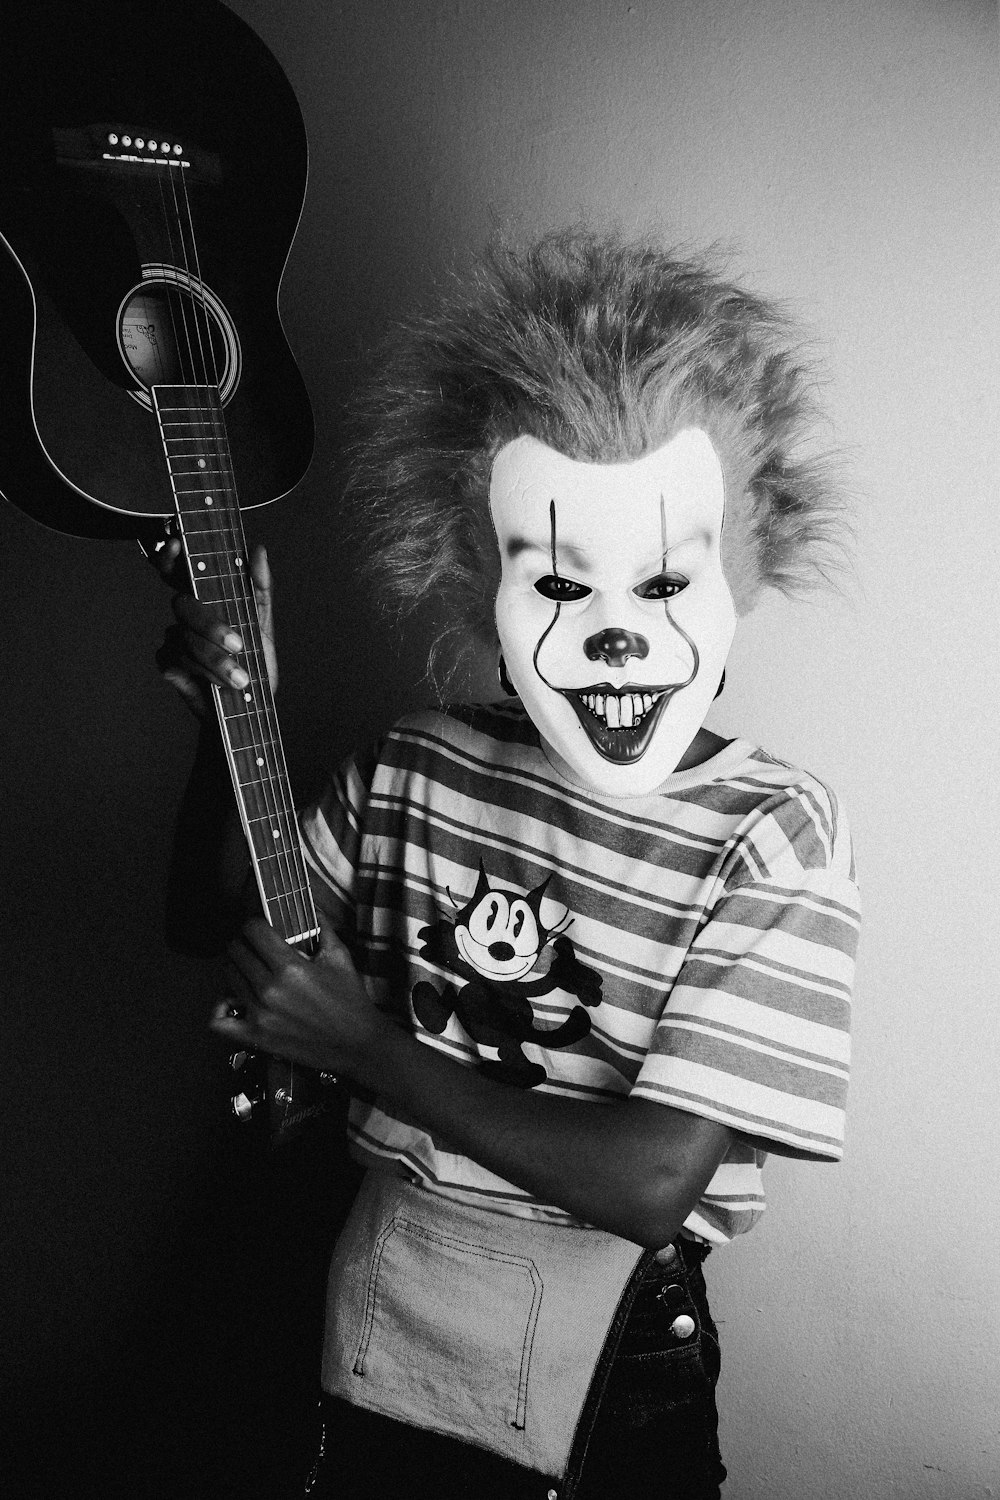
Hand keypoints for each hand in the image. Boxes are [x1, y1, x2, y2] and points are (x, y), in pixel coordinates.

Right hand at [151, 537, 277, 716]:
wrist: (250, 707)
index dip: (172, 556)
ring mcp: (176, 638)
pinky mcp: (169, 664)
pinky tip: (216, 685)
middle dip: (211, 626)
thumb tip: (259, 551)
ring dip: (215, 661)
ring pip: (185, 639)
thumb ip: (260, 586)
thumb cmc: (256, 660)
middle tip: (239, 645)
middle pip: (184, 606)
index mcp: (207, 598)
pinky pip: (177, 661)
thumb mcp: (264, 621)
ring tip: (240, 680)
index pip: (181, 570)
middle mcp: (188, 615)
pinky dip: (202, 673)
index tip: (177, 544)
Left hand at [210, 909, 383, 1077]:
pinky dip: (220, 1007)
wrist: (356, 1044)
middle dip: (244, 942)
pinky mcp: (255, 1036)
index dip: (255, 923)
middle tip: (255, 945)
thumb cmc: (350, 999)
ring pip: (228, 977)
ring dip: (236, 967)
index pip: (253, 931)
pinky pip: (218, 1020)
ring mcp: (259, 1014)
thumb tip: (311, 907)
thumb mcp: (340, 957)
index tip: (261, 926)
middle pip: (236, 951)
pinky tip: (233, 999)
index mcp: (291, 967)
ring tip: (251, 968)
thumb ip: (323, 927)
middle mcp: (270, 989)